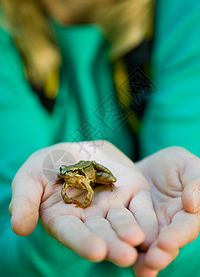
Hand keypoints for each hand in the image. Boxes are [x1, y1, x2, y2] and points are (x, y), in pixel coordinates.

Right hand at [9, 141, 157, 266]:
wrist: (75, 150)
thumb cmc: (47, 165)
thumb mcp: (29, 178)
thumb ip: (24, 201)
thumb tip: (19, 227)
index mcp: (65, 219)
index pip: (73, 233)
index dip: (83, 242)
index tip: (95, 251)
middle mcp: (90, 218)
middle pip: (102, 233)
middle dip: (113, 244)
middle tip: (124, 255)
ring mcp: (113, 206)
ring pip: (123, 222)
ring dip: (131, 233)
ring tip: (139, 241)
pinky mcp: (131, 193)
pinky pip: (141, 207)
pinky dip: (147, 218)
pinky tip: (153, 229)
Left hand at [134, 147, 199, 276]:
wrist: (145, 167)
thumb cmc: (172, 163)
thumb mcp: (185, 164)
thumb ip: (194, 180)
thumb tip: (192, 203)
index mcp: (187, 213)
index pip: (185, 226)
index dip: (178, 235)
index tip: (167, 242)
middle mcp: (169, 226)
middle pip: (167, 243)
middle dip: (160, 254)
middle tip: (152, 261)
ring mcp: (149, 229)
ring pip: (148, 246)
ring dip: (143, 259)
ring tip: (136, 268)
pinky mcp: (131, 226)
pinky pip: (127, 238)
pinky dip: (123, 248)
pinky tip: (114, 257)